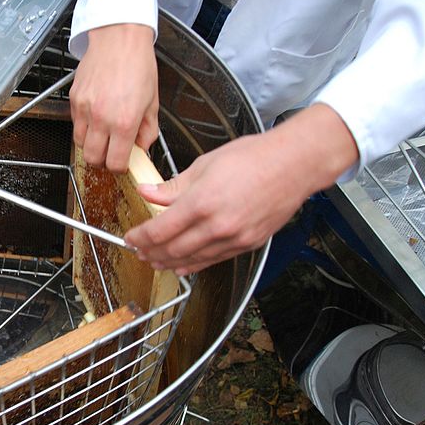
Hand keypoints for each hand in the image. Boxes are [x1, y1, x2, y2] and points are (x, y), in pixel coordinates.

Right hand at [70, 24, 158, 172]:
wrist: (119, 37)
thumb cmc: (137, 63)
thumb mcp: (152, 101)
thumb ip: (147, 130)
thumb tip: (141, 146)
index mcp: (124, 121)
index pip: (115, 162)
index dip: (119, 167)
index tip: (123, 162)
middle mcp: (101, 118)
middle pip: (92, 159)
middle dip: (102, 160)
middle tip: (111, 152)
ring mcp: (85, 109)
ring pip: (80, 144)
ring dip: (91, 145)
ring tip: (103, 134)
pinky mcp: (74, 99)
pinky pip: (75, 124)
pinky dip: (84, 127)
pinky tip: (97, 116)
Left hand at [124, 104, 359, 273]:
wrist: (294, 164)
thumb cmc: (254, 158)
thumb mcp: (205, 164)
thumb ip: (173, 186)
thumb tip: (148, 192)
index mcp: (201, 202)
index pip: (159, 230)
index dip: (140, 238)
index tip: (130, 238)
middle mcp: (217, 225)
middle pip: (172, 250)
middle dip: (150, 254)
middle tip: (138, 252)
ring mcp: (233, 238)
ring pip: (192, 260)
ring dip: (169, 263)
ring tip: (155, 262)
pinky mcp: (247, 244)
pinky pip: (213, 260)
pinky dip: (194, 265)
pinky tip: (183, 266)